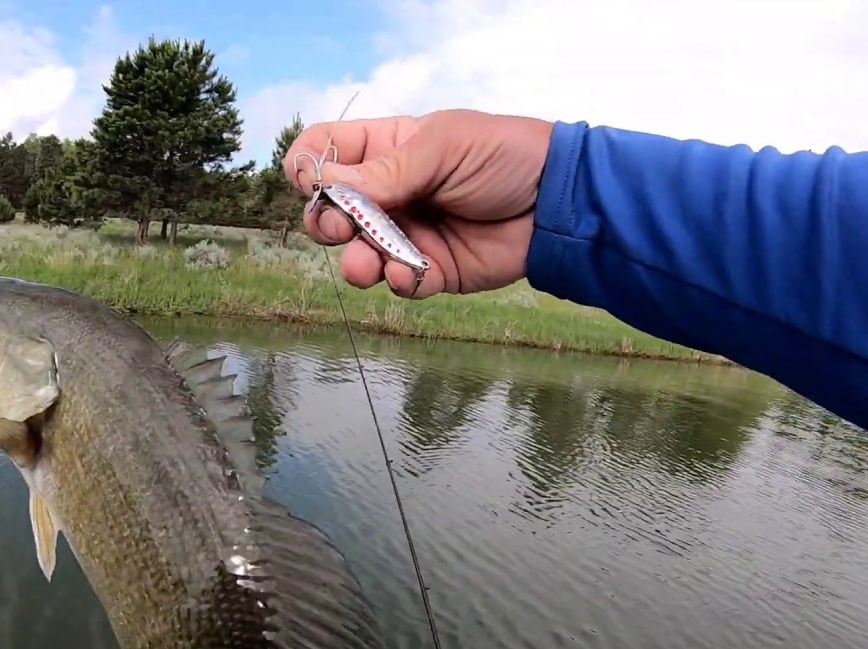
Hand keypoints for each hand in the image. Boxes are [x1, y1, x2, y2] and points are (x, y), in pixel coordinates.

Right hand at [283, 109, 553, 298]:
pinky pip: (395, 282)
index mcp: (386, 149)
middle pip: (328, 210)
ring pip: (355, 253)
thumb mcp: (443, 147)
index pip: (325, 151)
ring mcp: (406, 233)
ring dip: (354, 261)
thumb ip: (387, 171)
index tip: (312, 182)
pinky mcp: (428, 270)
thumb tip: (327, 185)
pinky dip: (395, 281)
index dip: (309, 166)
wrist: (557, 204)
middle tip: (338, 227)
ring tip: (366, 265)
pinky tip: (408, 273)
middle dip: (323, 221)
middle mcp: (388, 193)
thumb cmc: (504, 156)